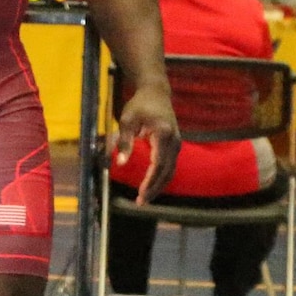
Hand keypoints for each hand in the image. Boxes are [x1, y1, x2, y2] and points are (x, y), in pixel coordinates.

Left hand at [113, 81, 179, 202]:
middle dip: (154, 188)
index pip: (158, 164)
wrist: (156, 93)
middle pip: (166, 172)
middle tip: (140, 202)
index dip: (150, 181)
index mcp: (163, 135)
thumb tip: (118, 163)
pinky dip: (162, 178)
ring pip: (170, 171)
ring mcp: (177, 144)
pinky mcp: (175, 146)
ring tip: (145, 199)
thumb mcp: (127, 120)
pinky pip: (170, 166)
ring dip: (159, 186)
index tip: (140, 193)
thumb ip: (124, 141)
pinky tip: (151, 186)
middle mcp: (174, 142)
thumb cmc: (139, 105)